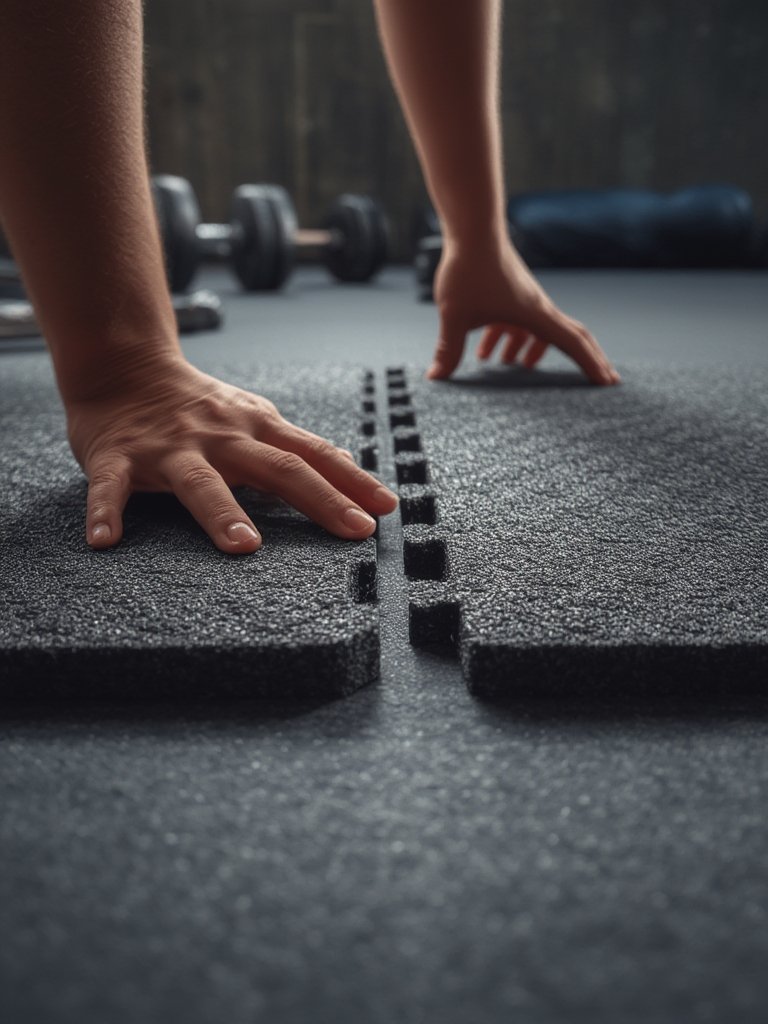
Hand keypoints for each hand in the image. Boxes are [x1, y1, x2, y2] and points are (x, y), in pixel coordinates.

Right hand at [64, 357, 398, 552]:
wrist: (123, 367)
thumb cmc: (197, 405)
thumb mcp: (253, 418)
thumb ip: (294, 446)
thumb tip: (347, 465)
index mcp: (256, 429)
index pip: (314, 456)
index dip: (352, 481)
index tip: (386, 508)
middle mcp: (222, 437)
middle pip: (278, 468)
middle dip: (320, 499)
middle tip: (354, 531)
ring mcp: (170, 447)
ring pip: (200, 481)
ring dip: (222, 512)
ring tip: (244, 545)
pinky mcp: (119, 456)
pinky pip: (112, 486)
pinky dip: (105, 510)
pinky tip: (104, 540)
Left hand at [428, 238, 619, 384]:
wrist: (471, 229)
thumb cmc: (468, 270)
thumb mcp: (455, 316)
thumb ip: (449, 349)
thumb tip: (437, 377)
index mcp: (535, 315)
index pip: (573, 344)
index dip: (592, 365)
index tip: (609, 383)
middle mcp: (538, 307)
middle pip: (569, 336)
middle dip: (584, 359)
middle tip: (600, 380)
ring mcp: (526, 298)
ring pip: (536, 330)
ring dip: (526, 349)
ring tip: (508, 367)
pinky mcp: (511, 291)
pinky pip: (518, 320)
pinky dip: (508, 336)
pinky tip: (483, 351)